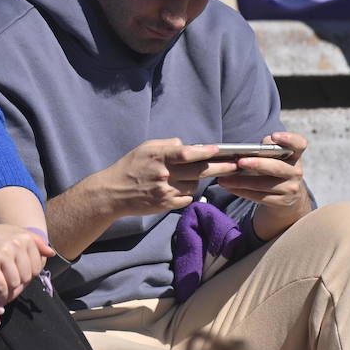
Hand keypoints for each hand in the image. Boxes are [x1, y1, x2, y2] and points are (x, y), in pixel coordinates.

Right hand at [0, 220, 55, 326]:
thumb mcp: (12, 234)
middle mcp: (16, 242)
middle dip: (19, 286)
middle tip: (8, 287)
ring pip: (15, 283)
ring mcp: (3, 252)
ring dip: (9, 292)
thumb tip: (51, 253)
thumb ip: (33, 242)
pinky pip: (2, 287)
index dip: (29, 277)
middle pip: (27, 277)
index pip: (37, 266)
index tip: (17, 278)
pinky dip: (0, 296)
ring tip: (2, 291)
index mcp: (24, 236)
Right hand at [94, 139, 240, 218]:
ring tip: (190, 176)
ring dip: (197, 181)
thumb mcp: (145, 148)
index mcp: (159, 157)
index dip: (205, 152)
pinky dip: (187, 193)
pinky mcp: (166, 205)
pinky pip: (186, 199)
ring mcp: (165, 192)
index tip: (219, 150)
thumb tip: (186, 145)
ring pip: (194, 186)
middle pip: (198, 172)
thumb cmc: (130, 167)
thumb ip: (167, 144)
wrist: (114, 193)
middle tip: (235, 165)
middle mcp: (164, 174)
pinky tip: (179, 188)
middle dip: (219, 167)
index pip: (186, 153)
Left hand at [216, 132, 311, 234]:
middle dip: (257, 164)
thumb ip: (267, 149)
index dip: (289, 139)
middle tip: (239, 162)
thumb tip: (250, 149)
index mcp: (295, 155)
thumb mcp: (275, 157)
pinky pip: (259, 197)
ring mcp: (291, 189)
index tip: (274, 135)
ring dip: (242, 181)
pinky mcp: (282, 202)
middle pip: (276, 167)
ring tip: (225, 178)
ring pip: (264, 185)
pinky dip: (242, 191)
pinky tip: (229, 187)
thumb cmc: (274, 169)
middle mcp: (296, 171)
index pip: (299, 144)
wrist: (287, 197)